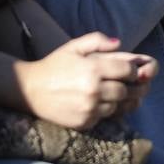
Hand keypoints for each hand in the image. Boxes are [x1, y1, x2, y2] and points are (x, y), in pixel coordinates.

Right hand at [18, 32, 157, 129]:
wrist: (30, 90)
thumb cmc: (54, 65)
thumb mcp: (73, 46)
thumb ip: (97, 41)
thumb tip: (119, 43)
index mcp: (94, 69)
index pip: (128, 71)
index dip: (133, 70)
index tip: (130, 70)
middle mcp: (94, 90)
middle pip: (127, 91)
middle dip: (133, 87)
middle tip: (133, 84)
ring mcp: (89, 108)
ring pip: (118, 106)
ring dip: (121, 100)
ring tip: (119, 94)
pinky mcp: (84, 122)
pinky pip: (105, 117)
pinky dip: (107, 111)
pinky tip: (103, 103)